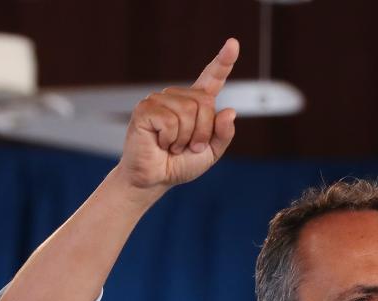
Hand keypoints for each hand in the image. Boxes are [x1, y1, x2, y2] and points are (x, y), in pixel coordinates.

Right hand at [116, 39, 238, 190]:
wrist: (154, 180)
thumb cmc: (179, 164)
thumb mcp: (210, 152)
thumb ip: (223, 134)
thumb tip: (229, 111)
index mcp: (195, 104)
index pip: (212, 78)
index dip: (223, 61)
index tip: (233, 44)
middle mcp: (177, 97)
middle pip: (205, 103)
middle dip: (202, 132)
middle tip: (188, 148)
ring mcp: (159, 100)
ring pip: (188, 112)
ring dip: (185, 138)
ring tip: (173, 147)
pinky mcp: (145, 109)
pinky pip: (170, 121)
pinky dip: (170, 139)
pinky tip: (160, 143)